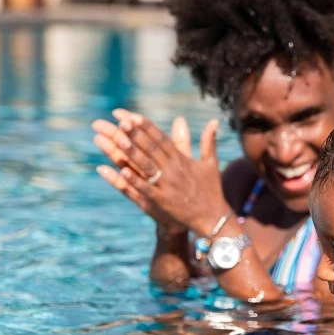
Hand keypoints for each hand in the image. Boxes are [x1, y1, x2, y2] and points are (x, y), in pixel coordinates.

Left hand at [92, 110, 229, 235]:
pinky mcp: (163, 201)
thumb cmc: (211, 190)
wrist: (214, 218)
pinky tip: (121, 171)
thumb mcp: (211, 163)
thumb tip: (214, 120)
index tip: (133, 116)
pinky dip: (134, 180)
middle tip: (121, 121)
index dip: (147, 127)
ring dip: (134, 153)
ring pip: (148, 166)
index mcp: (182, 160)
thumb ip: (208, 141)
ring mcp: (168, 185)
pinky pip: (146, 189)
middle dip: (137, 134)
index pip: (162, 139)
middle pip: (153, 149)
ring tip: (119, 140)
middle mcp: (174, 170)